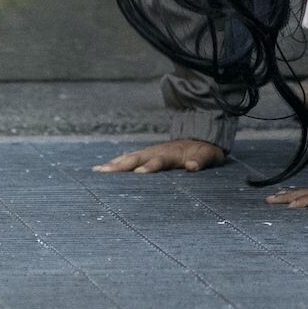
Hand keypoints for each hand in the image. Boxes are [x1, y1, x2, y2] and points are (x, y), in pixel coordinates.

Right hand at [93, 137, 227, 173]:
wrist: (200, 135)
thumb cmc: (204, 150)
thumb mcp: (209, 155)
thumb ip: (201, 160)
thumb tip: (191, 166)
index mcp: (172, 154)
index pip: (159, 161)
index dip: (149, 166)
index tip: (138, 173)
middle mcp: (157, 151)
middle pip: (137, 158)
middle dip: (122, 165)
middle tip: (106, 172)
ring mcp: (149, 151)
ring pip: (129, 157)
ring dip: (114, 164)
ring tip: (98, 171)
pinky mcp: (145, 155)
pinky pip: (128, 158)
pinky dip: (115, 163)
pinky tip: (102, 169)